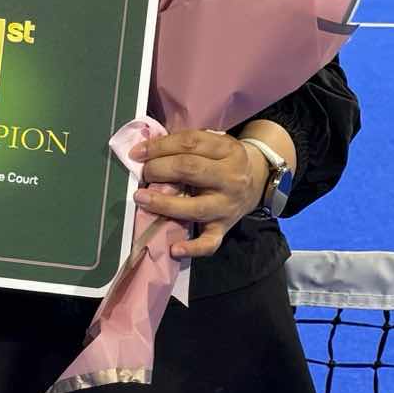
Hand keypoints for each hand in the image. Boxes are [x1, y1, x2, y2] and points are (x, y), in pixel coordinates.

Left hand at [131, 131, 269, 260]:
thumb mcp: (215, 144)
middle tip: (144, 173)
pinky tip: (174, 249)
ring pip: (195, 207)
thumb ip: (186, 145)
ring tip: (142, 198)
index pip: (190, 143)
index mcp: (228, 150)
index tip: (137, 153)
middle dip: (159, 170)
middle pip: (190, 170)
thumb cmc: (224, 161)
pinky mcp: (224, 228)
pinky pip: (209, 242)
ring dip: (164, 204)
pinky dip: (192, 248)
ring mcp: (227, 206)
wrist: (256, 182)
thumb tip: (145, 151)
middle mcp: (231, 178)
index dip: (159, 146)